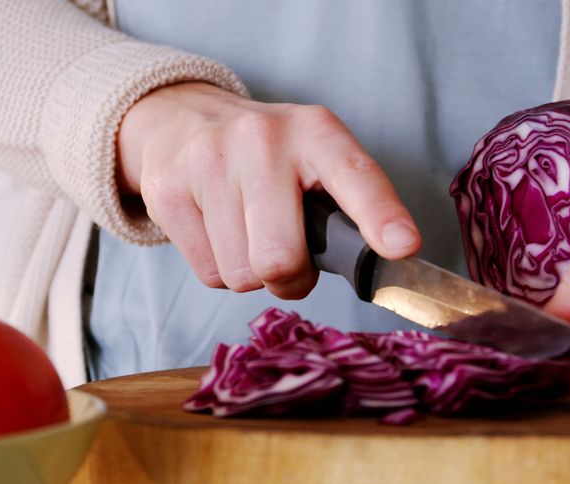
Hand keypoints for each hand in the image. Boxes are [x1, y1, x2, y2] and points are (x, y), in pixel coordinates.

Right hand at [116, 82, 420, 298]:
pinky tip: (218, 231)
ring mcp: (208, 162)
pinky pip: (208, 274)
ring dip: (252, 274)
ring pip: (242, 275)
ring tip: (249, 234)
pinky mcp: (166, 190)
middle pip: (280, 259)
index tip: (402, 246)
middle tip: (291, 261)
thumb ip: (345, 206)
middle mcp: (261, 139)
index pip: (355, 177)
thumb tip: (381, 264)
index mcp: (316, 132)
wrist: (180, 118)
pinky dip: (220, 269)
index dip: (380, 216)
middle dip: (291, 279)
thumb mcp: (314, 158)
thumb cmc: (266, 156)